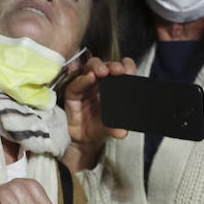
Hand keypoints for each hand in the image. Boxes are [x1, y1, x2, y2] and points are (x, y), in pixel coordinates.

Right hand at [61, 57, 136, 172]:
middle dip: (113, 65)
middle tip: (118, 70)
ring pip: (91, 68)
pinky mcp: (73, 91)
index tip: (130, 71)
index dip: (126, 67)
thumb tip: (122, 133)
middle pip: (107, 66)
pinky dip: (83, 79)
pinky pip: (77, 82)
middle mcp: (100, 83)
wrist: (83, 138)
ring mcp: (86, 85)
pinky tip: (89, 78)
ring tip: (103, 72)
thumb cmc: (99, 126)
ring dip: (97, 67)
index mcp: (114, 87)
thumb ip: (116, 128)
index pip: (122, 71)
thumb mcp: (110, 128)